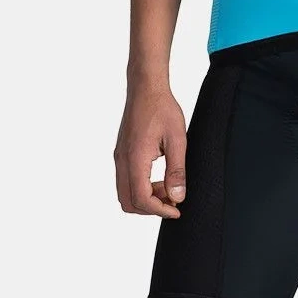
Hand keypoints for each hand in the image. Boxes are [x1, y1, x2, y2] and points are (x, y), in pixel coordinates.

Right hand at [114, 82, 186, 218]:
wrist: (145, 87)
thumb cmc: (162, 108)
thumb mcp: (178, 138)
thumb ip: (177, 169)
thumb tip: (178, 196)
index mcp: (135, 158)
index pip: (141, 199)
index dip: (160, 210)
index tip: (177, 209)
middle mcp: (122, 161)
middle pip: (128, 202)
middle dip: (150, 208)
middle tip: (172, 201)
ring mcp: (119, 157)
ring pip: (124, 193)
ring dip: (145, 198)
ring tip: (168, 188)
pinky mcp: (121, 153)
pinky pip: (125, 180)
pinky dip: (140, 187)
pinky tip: (159, 178)